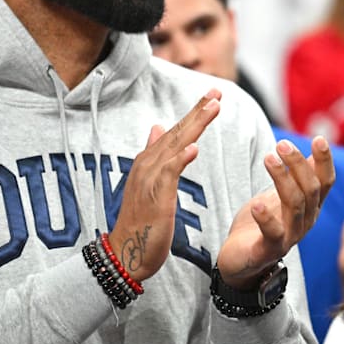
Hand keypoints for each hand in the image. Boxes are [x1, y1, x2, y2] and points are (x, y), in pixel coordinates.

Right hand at [108, 89, 221, 281]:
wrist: (127, 252)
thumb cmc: (141, 221)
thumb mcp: (149, 183)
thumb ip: (155, 154)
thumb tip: (158, 127)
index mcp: (150, 161)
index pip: (176, 132)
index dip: (194, 113)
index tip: (212, 96)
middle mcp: (148, 164)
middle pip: (178, 133)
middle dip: (198, 110)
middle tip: (217, 91)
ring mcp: (150, 179)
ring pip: (176, 146)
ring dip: (194, 126)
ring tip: (212, 108)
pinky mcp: (155, 196)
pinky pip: (169, 174)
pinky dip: (181, 159)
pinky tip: (194, 148)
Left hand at [215, 136, 335, 288]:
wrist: (240, 259)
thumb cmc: (260, 224)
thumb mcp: (280, 195)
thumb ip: (298, 177)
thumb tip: (316, 150)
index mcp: (310, 207)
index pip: (326, 182)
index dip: (325, 161)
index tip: (319, 139)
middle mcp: (305, 221)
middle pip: (311, 190)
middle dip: (298, 164)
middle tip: (282, 144)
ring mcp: (289, 237)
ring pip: (295, 205)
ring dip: (283, 179)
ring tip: (269, 159)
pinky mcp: (269, 250)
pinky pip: (273, 233)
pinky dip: (266, 218)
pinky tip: (257, 203)